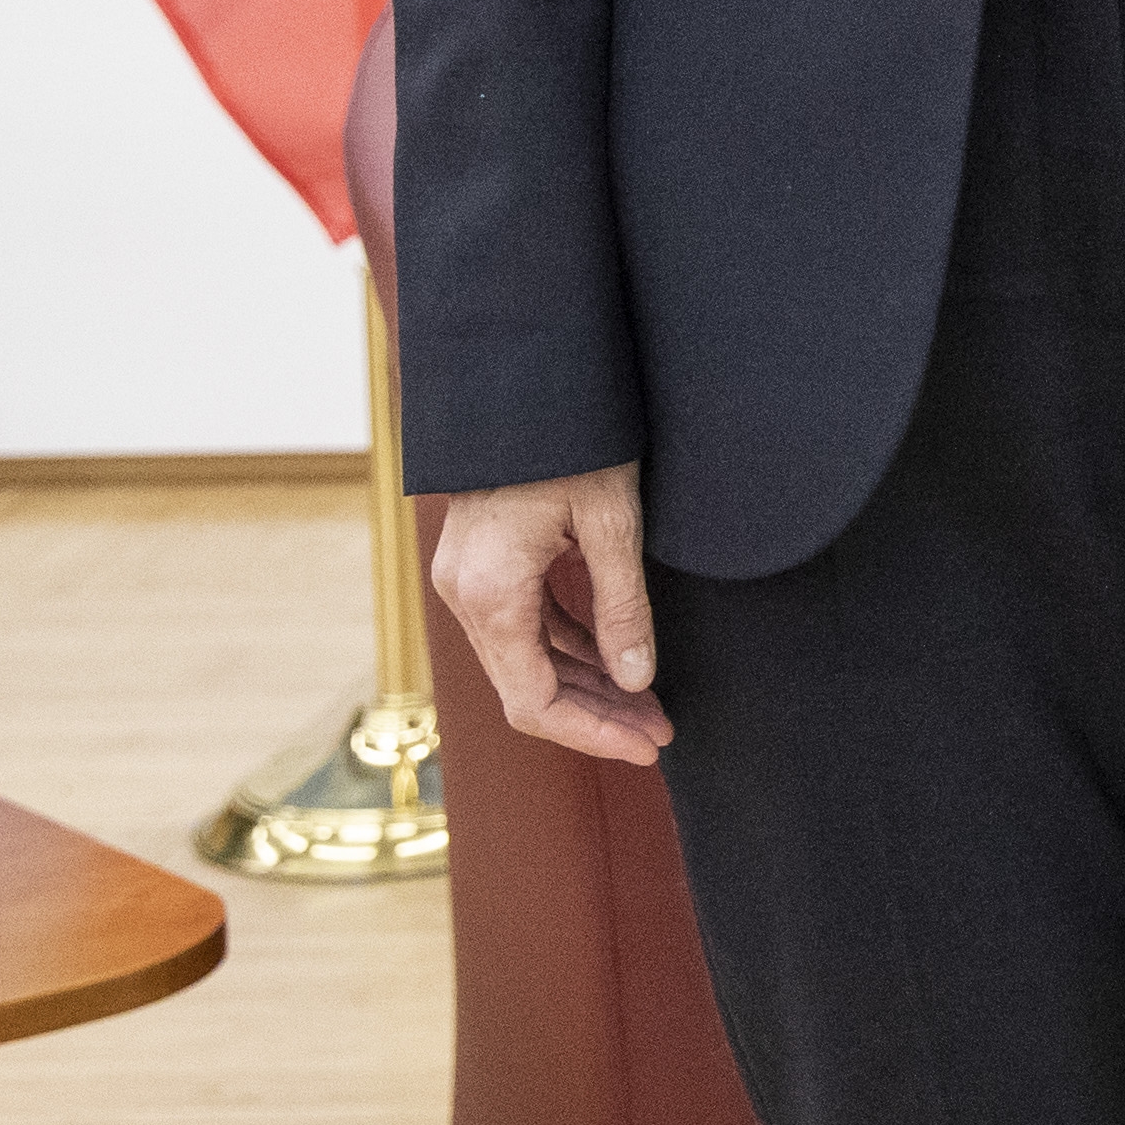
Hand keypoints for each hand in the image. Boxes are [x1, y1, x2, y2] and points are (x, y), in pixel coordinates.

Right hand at [431, 467, 670, 765]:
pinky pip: (524, 627)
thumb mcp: (612, 522)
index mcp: (490, 593)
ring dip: (585, 687)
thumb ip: (622, 606)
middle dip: (596, 716)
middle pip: (527, 688)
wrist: (521, 380)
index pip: (534, 701)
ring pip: (525, 662)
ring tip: (649, 705)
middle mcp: (465, 595)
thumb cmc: (570, 441)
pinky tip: (616, 662)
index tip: (648, 744)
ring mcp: (468, 581)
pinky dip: (568, 650)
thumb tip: (636, 678)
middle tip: (660, 731)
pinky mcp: (482, 567)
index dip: (592, 733)